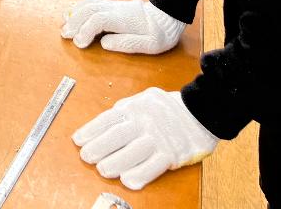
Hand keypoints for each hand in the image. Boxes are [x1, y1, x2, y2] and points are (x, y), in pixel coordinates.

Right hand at [61, 0, 185, 53]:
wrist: (166, 17)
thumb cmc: (159, 34)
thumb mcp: (150, 44)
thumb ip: (127, 43)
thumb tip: (104, 43)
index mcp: (123, 19)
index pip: (98, 20)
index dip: (85, 31)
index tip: (79, 44)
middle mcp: (115, 8)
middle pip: (88, 10)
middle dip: (74, 22)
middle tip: (65, 35)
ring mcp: (112, 4)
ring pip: (88, 4)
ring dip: (74, 14)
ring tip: (65, 25)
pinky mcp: (111, 4)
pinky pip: (92, 1)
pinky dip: (79, 7)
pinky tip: (73, 14)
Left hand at [74, 88, 218, 189]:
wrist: (202, 110)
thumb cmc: (167, 107)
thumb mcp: (142, 99)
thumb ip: (124, 111)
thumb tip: (103, 125)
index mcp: (134, 108)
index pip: (107, 120)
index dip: (90, 131)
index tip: (78, 141)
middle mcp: (144, 122)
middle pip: (116, 136)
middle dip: (98, 148)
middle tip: (86, 157)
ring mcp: (158, 138)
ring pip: (133, 152)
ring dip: (116, 163)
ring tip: (103, 170)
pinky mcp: (172, 154)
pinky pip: (153, 166)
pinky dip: (140, 174)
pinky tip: (128, 181)